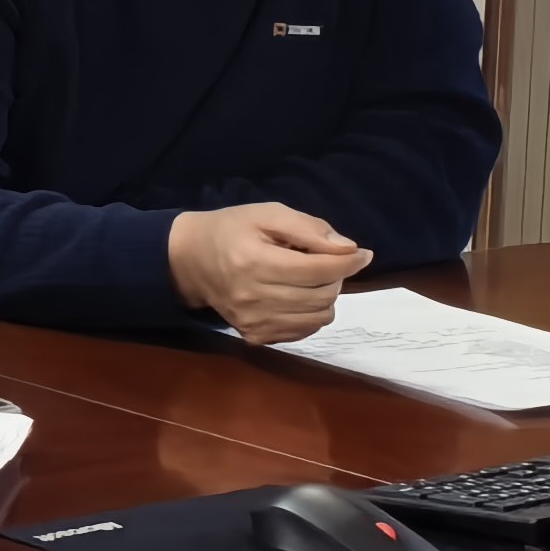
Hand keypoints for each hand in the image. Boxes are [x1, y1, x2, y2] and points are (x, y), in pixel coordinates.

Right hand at [169, 203, 369, 342]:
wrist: (188, 260)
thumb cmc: (230, 230)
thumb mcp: (265, 214)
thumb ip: (307, 228)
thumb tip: (348, 249)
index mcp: (254, 261)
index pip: (318, 270)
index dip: (347, 261)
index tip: (362, 253)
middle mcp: (253, 297)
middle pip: (323, 295)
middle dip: (335, 277)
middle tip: (324, 261)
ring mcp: (253, 321)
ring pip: (319, 317)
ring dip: (325, 297)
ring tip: (309, 279)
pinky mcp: (255, 336)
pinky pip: (304, 330)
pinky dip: (311, 313)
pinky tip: (297, 297)